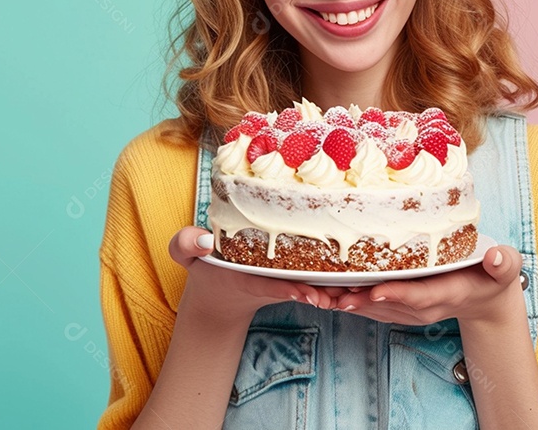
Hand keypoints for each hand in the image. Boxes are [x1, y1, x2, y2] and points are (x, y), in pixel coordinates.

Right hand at [169, 226, 336, 320]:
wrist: (219, 288)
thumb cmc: (204, 265)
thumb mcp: (185, 254)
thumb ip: (184, 244)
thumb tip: (203, 239)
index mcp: (247, 278)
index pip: (269, 284)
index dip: (287, 289)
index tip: (305, 294)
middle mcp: (269, 281)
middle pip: (298, 288)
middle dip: (319, 294)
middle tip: (337, 298)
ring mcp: (282, 281)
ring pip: (312, 286)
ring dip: (332, 291)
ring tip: (352, 292)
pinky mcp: (293, 276)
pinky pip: (315, 278)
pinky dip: (332, 280)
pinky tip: (353, 275)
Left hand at [331, 245, 525, 325]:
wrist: (486, 298)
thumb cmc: (493, 276)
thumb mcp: (505, 269)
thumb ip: (503, 264)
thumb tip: (500, 258)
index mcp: (448, 292)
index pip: (421, 294)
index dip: (398, 293)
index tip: (375, 291)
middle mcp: (425, 305)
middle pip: (388, 304)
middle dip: (358, 299)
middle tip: (329, 292)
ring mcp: (411, 309)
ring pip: (375, 307)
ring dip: (348, 301)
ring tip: (319, 293)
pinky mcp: (400, 306)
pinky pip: (372, 306)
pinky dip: (351, 300)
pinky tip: (329, 292)